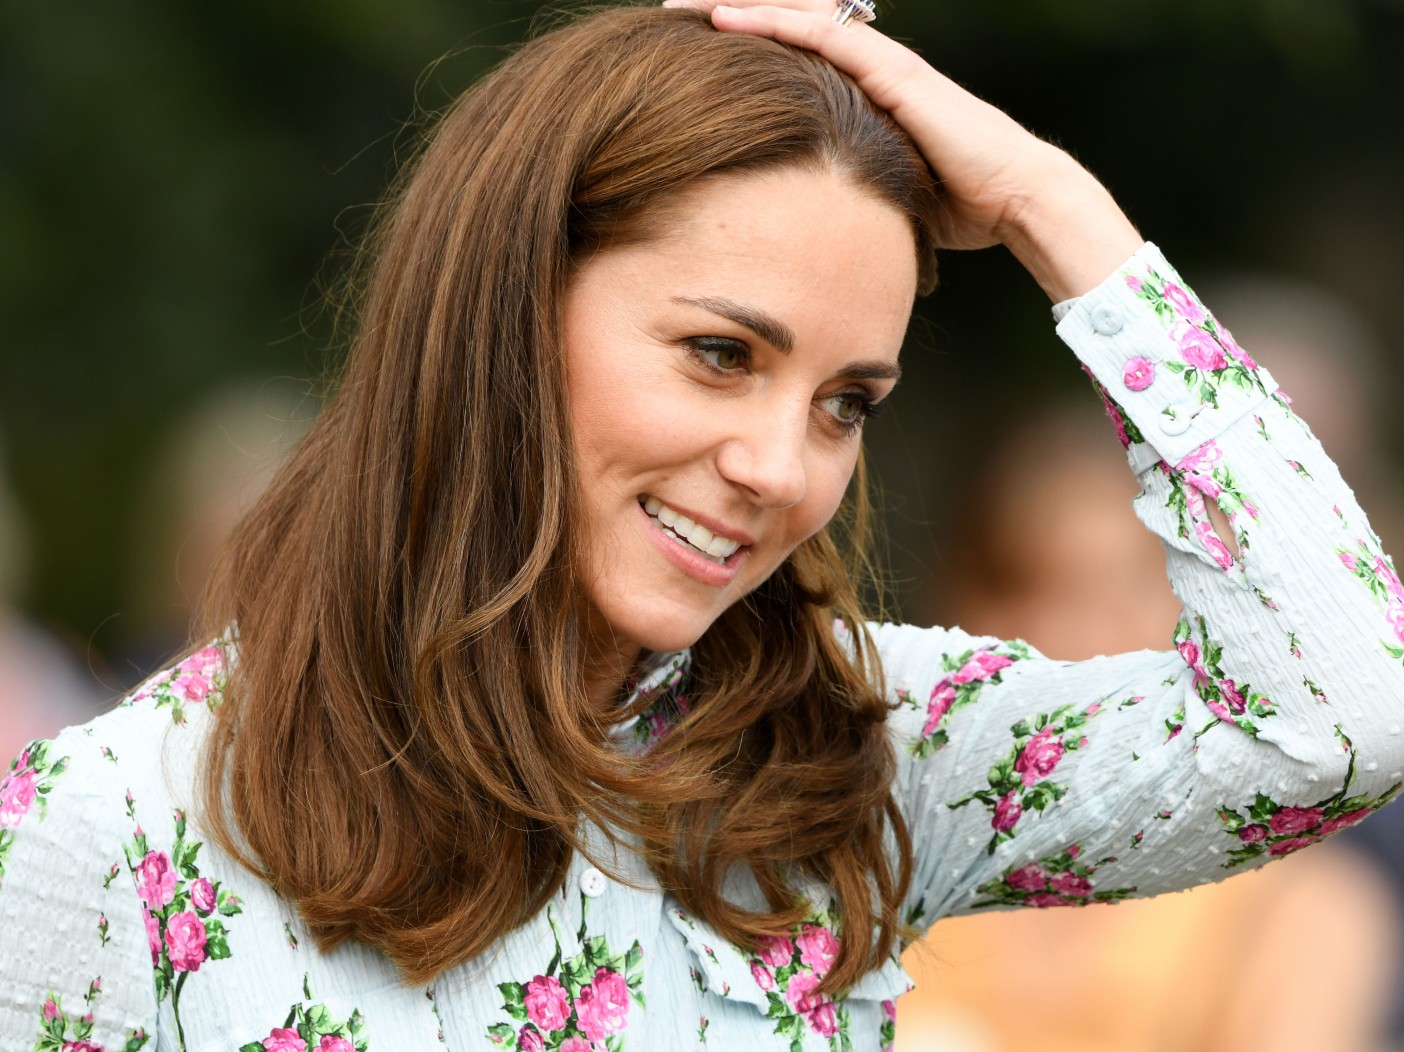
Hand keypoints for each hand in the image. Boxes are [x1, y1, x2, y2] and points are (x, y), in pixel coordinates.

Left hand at [662, 0, 1142, 300]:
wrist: (1018, 200)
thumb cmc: (957, 209)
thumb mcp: (880, 196)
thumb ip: (842, 194)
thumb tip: (805, 232)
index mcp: (861, 94)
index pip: (792, 54)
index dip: (743, 45)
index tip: (689, 51)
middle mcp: (867, 67)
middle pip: (786, 23)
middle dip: (728, 10)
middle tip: (671, 8)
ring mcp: (880, 64)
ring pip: (796, 16)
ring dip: (738, 4)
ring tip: (683, 0)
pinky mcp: (892, 71)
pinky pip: (821, 35)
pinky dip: (772, 23)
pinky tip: (727, 16)